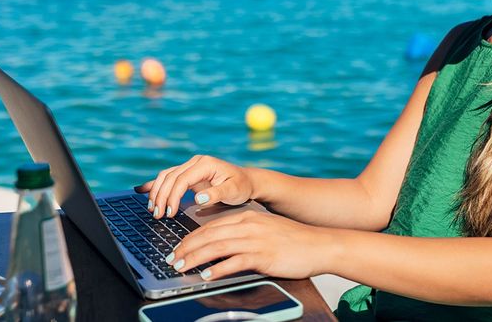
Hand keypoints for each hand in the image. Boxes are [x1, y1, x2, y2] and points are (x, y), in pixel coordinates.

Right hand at [135, 155, 254, 218]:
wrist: (246, 181)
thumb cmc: (241, 186)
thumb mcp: (234, 191)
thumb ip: (217, 194)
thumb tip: (199, 198)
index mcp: (205, 164)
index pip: (182, 179)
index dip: (173, 196)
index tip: (170, 212)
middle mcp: (195, 162)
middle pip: (170, 177)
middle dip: (161, 196)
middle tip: (157, 215)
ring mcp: (190, 167)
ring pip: (166, 176)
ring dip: (156, 192)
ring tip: (152, 210)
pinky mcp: (187, 174)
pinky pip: (167, 177)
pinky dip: (154, 184)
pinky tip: (141, 190)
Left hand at [166, 210, 330, 280]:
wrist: (320, 245)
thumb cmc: (294, 241)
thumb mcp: (265, 230)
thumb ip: (244, 234)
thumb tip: (222, 246)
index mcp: (247, 217)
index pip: (211, 226)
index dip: (191, 237)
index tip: (178, 247)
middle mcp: (248, 225)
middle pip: (209, 235)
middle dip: (187, 247)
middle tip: (172, 259)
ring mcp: (256, 240)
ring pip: (217, 246)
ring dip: (196, 258)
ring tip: (182, 267)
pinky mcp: (263, 255)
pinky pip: (235, 262)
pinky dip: (218, 268)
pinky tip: (207, 275)